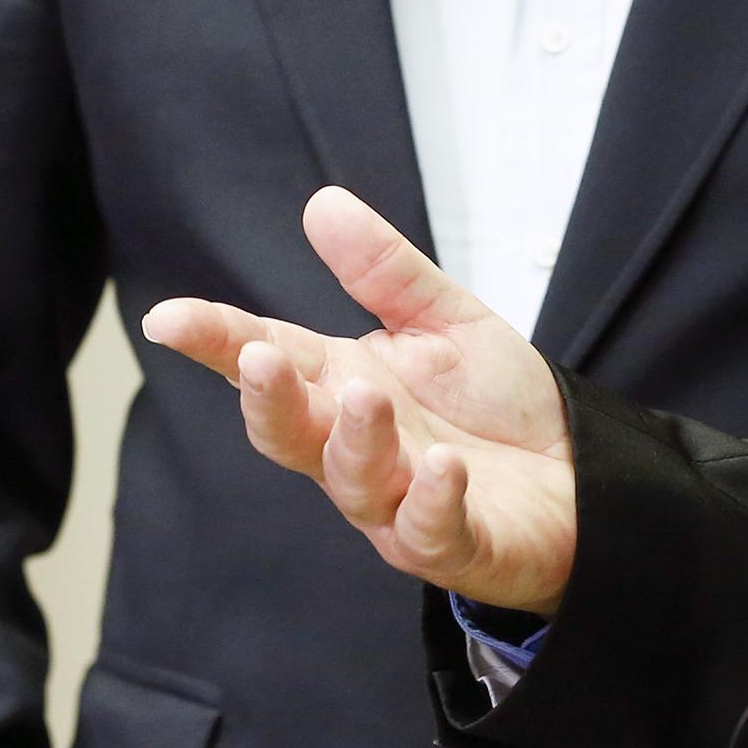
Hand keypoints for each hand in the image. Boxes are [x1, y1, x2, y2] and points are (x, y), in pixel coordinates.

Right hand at [141, 187, 577, 613]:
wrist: (581, 473)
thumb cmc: (499, 404)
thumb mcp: (447, 320)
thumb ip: (385, 271)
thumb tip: (323, 203)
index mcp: (344, 387)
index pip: (268, 360)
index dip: (216, 340)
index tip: (166, 318)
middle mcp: (355, 450)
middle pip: (289, 432)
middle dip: (269, 398)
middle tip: (260, 358)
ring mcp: (397, 503)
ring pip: (353, 480)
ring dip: (356, 438)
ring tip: (367, 395)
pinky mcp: (451, 544)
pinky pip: (430, 529)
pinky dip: (432, 499)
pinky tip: (443, 467)